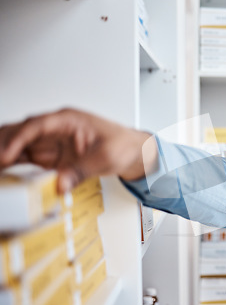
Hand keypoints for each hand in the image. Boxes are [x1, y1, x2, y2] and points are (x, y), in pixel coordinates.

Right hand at [0, 108, 155, 192]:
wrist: (132, 152)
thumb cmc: (122, 145)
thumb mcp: (105, 158)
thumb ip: (81, 170)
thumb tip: (60, 185)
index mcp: (68, 120)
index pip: (36, 125)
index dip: (18, 139)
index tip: (6, 155)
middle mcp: (55, 129)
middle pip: (20, 132)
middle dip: (3, 144)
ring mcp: (51, 142)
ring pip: (18, 145)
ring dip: (5, 154)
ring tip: (0, 171)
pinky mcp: (51, 157)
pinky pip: (26, 159)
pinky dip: (13, 166)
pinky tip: (5, 175)